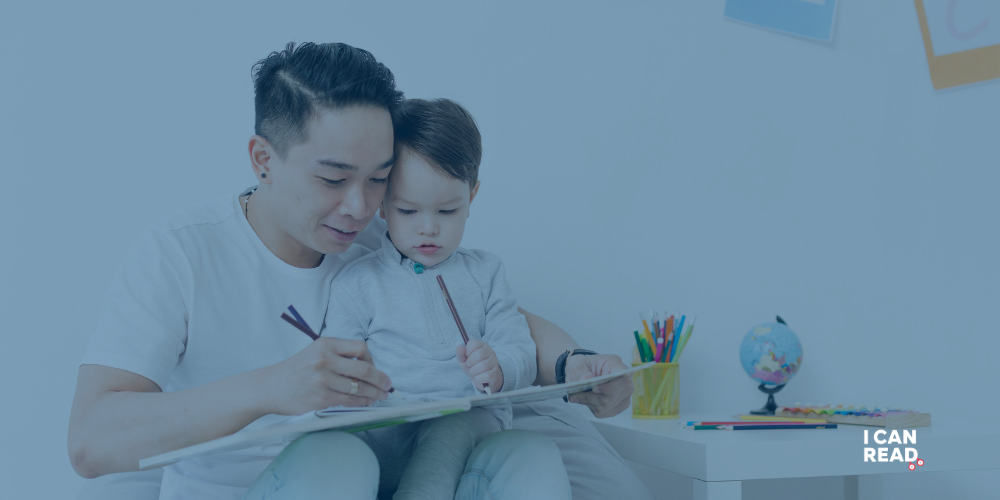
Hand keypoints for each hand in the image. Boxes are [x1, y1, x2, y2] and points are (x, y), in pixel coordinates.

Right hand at [256, 337, 391, 414]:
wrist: (269, 387)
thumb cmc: (295, 370)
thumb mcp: (315, 352)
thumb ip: (338, 356)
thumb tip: (369, 368)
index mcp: (325, 344)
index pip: (360, 348)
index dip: (372, 359)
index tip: (374, 368)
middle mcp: (325, 360)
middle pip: (364, 369)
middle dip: (381, 379)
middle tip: (388, 385)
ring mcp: (323, 380)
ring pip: (359, 388)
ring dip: (374, 393)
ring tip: (380, 396)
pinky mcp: (321, 399)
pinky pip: (349, 401)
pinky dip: (362, 403)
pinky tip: (367, 403)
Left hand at [456, 339, 503, 391]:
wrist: (483, 380)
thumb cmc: (473, 367)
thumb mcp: (464, 360)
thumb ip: (460, 354)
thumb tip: (459, 347)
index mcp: (482, 346)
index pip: (473, 343)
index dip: (467, 351)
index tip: (468, 357)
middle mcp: (490, 351)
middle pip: (478, 355)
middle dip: (470, 363)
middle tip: (470, 366)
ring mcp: (494, 361)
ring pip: (482, 366)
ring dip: (473, 372)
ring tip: (474, 372)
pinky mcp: (495, 372)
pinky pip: (486, 375)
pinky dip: (478, 378)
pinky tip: (479, 377)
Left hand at [565, 353, 632, 417]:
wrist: (585, 372)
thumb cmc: (584, 367)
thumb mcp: (578, 367)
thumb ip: (581, 373)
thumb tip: (585, 379)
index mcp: (616, 364)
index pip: (623, 378)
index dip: (610, 387)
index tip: (594, 389)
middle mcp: (625, 380)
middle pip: (613, 396)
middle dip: (593, 397)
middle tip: (577, 394)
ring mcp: (625, 394)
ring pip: (608, 406)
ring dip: (590, 403)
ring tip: (580, 396)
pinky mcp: (620, 405)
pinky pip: (605, 412)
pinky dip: (593, 407)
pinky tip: (588, 400)